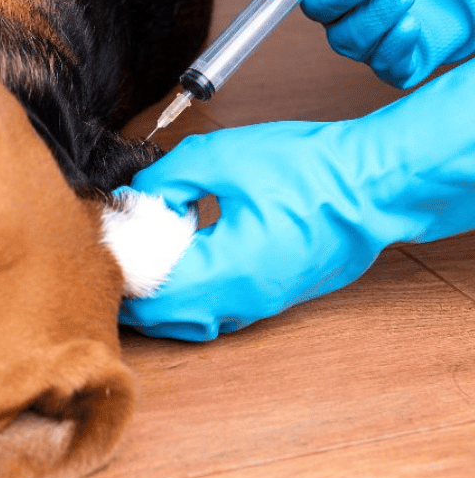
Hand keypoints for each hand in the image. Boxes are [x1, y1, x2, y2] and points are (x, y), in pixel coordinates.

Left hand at [118, 60, 474, 340]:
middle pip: (166, 320)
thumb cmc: (310, 171)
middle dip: (134, 292)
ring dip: (162, 298)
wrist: (374, 187)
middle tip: (115, 254)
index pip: (150, 295)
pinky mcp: (272, 298)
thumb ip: (168, 178)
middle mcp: (242, 302)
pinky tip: (184, 259)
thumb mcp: (222, 156)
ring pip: (193, 321)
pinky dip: (191, 295)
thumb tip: (138, 196)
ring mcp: (260, 305)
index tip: (103, 242)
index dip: (118, 273)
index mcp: (226, 271)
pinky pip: (218, 311)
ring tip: (144, 257)